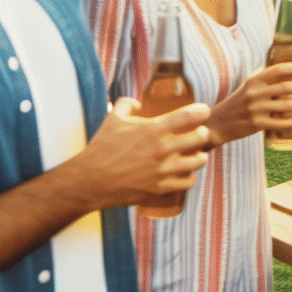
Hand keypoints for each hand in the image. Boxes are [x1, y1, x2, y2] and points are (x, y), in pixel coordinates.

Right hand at [71, 97, 210, 210]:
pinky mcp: (160, 188)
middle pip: (200, 137)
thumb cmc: (101, 148)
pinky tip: (184, 172)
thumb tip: (139, 103)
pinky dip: (190, 176)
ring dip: (199, 155)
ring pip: (198, 161)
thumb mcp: (112, 118)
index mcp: (152, 129)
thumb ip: (127, 104)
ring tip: (195, 154)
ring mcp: (162, 170)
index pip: (190, 115)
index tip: (202, 112)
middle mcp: (161, 149)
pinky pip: (189, 182)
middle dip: (202, 133)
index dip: (201, 111)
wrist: (89, 181)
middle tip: (198, 134)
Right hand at [206, 62, 291, 147]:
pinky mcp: (258, 125)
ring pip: (288, 104)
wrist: (218, 123)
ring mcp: (257, 110)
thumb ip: (266, 80)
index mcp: (253, 80)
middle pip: (287, 86)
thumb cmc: (238, 102)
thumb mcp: (249, 86)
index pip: (280, 69)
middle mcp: (255, 93)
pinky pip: (284, 122)